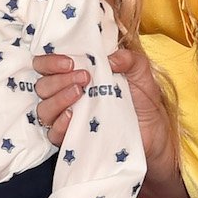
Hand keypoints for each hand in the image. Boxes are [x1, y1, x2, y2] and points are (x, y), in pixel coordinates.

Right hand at [34, 47, 172, 158]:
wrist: (155, 132)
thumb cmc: (143, 99)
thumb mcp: (140, 72)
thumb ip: (128, 59)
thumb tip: (109, 59)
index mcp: (75, 74)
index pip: (46, 66)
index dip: (50, 62)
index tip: (70, 62)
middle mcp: (65, 95)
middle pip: (42, 86)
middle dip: (59, 79)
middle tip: (84, 77)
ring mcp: (67, 118)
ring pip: (44, 109)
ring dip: (58, 99)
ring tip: (79, 93)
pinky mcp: (72, 138)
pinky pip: (53, 133)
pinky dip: (60, 123)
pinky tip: (73, 116)